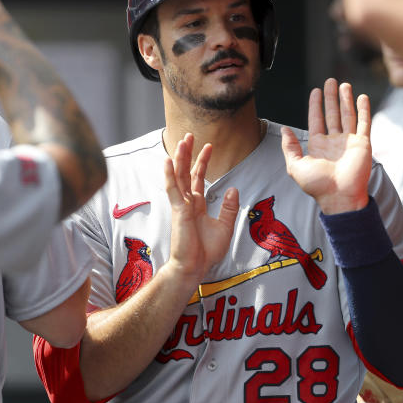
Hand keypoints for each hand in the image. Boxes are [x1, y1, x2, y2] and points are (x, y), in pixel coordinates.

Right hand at [163, 134, 239, 284]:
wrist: (195, 268)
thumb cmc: (206, 252)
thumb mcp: (225, 227)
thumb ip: (229, 208)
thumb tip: (234, 189)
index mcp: (197, 205)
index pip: (198, 178)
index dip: (203, 162)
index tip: (209, 147)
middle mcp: (187, 203)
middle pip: (186, 172)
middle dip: (188, 154)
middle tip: (190, 135)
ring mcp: (181, 206)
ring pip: (178, 177)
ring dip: (180, 158)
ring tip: (182, 141)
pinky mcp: (178, 211)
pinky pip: (173, 189)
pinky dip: (170, 175)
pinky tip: (168, 161)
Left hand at [281, 78, 371, 213]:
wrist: (339, 197)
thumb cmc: (317, 185)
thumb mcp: (296, 166)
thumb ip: (290, 147)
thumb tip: (284, 129)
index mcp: (318, 145)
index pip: (316, 120)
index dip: (315, 105)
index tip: (315, 91)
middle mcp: (334, 141)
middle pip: (332, 114)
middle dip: (331, 97)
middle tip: (330, 81)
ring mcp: (349, 141)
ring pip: (347, 115)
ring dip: (346, 99)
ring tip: (344, 84)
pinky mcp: (363, 143)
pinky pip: (364, 123)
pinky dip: (363, 110)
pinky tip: (361, 97)